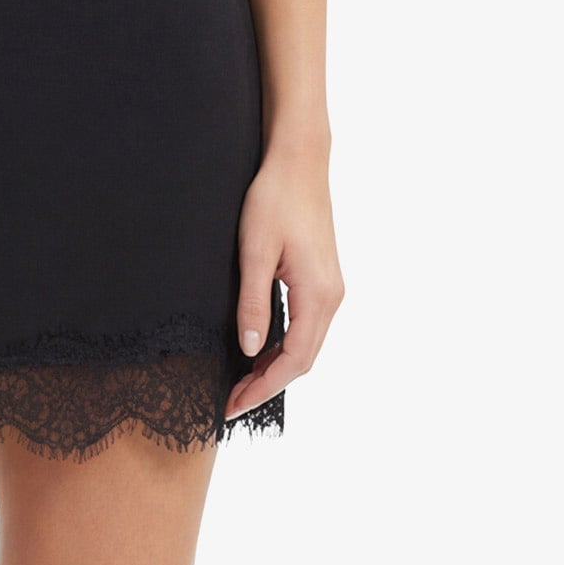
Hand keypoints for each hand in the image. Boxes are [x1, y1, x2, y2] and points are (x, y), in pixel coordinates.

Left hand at [226, 145, 344, 421]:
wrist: (298, 160)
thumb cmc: (274, 198)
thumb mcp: (255, 251)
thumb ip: (253, 303)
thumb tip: (249, 351)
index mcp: (318, 295)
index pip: (294, 361)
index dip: (263, 387)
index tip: (234, 405)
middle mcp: (331, 296)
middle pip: (304, 359)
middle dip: (268, 383)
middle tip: (232, 400)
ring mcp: (331, 287)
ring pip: (306, 343)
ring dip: (277, 366)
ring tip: (242, 380)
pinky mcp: (323, 277)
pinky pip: (307, 324)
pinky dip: (285, 344)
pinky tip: (262, 346)